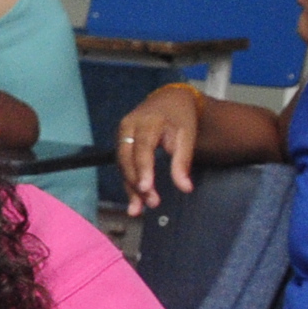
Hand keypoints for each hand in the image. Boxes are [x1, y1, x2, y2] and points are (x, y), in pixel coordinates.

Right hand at [117, 83, 205, 208]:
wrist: (168, 99)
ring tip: (139, 209)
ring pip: (122, 164)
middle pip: (127, 158)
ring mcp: (121, 134)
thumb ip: (183, 162)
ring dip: (130, 187)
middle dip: (136, 182)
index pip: (143, 148)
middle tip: (150, 203)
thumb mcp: (187, 136)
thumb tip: (185, 189)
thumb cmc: (180, 119)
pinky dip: (128, 182)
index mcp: (148, 122)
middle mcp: (129, 126)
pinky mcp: (120, 142)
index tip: (146, 188)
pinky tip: (135, 199)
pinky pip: (122, 164)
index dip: (143, 169)